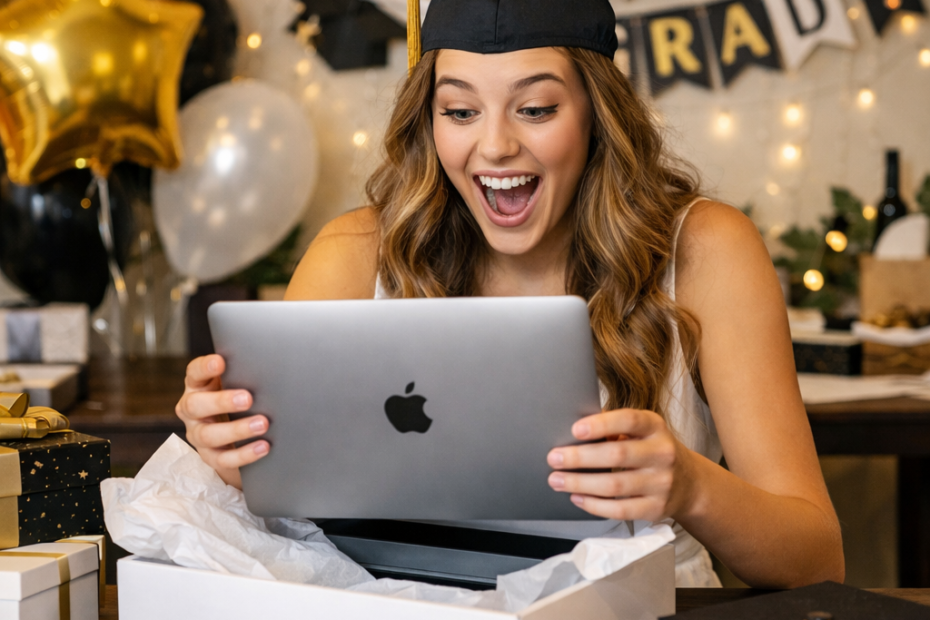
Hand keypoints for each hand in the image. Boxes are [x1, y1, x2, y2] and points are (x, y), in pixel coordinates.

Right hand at [175, 354, 269, 488]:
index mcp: (198, 385)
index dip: (205, 367)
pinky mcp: (209, 456)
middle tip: (248, 398)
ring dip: (237, 429)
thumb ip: (245, 374)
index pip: (194, 373)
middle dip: (222, 402)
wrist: (235, 433)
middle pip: (196, 405)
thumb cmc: (239, 397)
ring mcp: (197, 434)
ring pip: (208, 435)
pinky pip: (223, 458)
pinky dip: (244, 454)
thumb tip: (273, 365)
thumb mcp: (238, 382)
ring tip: (263, 423)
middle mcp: (192, 409)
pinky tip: (263, 446)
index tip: (221, 362)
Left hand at [546, 409, 695, 521]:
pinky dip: (594, 505)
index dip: (601, 424)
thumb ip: (614, 428)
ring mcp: (661, 483)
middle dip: (580, 457)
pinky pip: (620, 509)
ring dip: (580, 483)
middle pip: (617, 454)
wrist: (690, 483)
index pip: (629, 420)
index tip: (575, 430)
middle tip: (554, 458)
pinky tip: (576, 497)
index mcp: (655, 427)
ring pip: (615, 485)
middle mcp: (662, 453)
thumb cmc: (652, 450)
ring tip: (557, 480)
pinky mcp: (656, 508)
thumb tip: (574, 431)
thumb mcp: (642, 431)